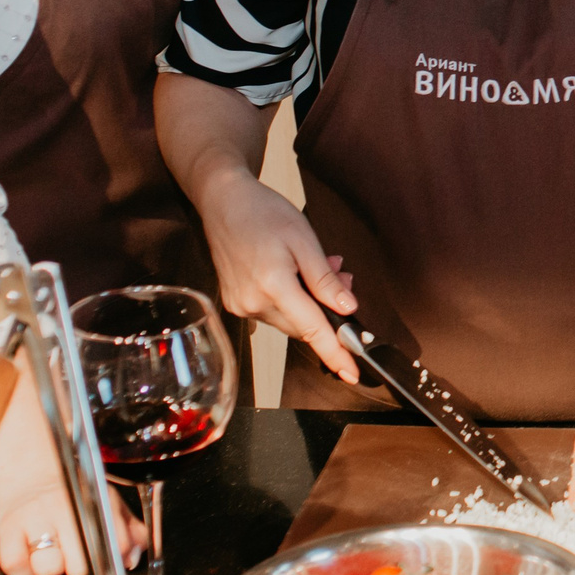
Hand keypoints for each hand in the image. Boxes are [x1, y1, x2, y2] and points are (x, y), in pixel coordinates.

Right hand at [0, 477, 141, 574]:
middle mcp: (64, 507)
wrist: (31, 473)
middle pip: (80, 564)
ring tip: (51, 556)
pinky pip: (15, 566)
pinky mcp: (6, 529)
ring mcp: (33, 518)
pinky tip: (30, 561)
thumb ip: (127, 530)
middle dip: (79, 568)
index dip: (117, 559)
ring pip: (48, 567)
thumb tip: (134, 557)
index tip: (112, 563)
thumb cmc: (72, 495)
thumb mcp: (105, 503)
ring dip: (50, 569)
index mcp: (94, 501)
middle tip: (74, 556)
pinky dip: (23, 572)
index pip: (116, 542)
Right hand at [200, 163, 359, 382]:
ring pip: (289, 319)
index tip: (352, 372)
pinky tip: (296, 274)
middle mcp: (252, 302)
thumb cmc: (264, 213)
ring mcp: (240, 306)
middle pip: (303, 325)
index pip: (312, 329)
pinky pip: (272, 312)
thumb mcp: (304, 239)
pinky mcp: (234, 303)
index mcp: (273, 285)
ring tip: (319, 265)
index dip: (335, 353)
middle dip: (328, 309)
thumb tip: (347, 309)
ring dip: (309, 302)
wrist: (223, 201)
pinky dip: (291, 300)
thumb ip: (325, 280)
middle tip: (341, 274)